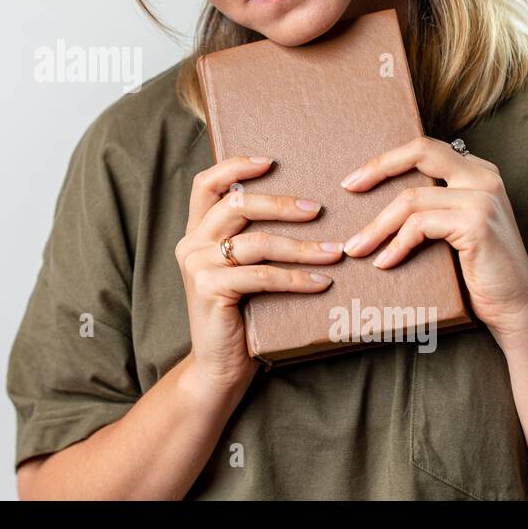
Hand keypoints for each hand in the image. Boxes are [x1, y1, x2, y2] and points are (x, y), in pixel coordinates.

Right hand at [176, 155, 344, 400]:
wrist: (218, 366)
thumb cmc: (240, 316)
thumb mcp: (241, 270)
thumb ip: (252, 240)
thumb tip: (306, 207)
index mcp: (196, 232)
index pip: (206, 184)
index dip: (236, 166)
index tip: (271, 161)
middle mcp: (191, 244)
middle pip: (236, 205)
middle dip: (281, 204)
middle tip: (318, 209)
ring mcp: (197, 267)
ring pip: (256, 243)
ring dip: (302, 246)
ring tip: (336, 251)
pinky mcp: (210, 291)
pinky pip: (262, 276)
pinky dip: (297, 278)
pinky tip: (321, 281)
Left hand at [337, 135, 527, 343]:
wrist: (515, 308)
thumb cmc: (479, 272)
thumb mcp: (453, 228)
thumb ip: (431, 205)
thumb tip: (376, 198)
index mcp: (478, 172)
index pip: (425, 149)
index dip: (386, 160)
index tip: (354, 180)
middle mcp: (484, 177)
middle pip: (420, 153)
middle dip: (378, 168)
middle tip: (348, 187)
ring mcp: (483, 198)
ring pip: (410, 200)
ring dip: (376, 226)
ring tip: (356, 248)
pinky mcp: (477, 223)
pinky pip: (419, 226)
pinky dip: (396, 245)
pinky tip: (384, 263)